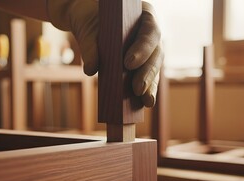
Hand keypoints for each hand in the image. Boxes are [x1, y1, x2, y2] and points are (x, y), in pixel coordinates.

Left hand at [48, 0, 162, 106]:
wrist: (88, 18)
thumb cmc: (90, 17)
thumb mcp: (87, 27)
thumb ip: (90, 46)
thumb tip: (91, 70)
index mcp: (144, 15)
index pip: (150, 31)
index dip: (142, 48)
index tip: (128, 63)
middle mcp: (150, 32)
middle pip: (156, 53)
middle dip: (148, 73)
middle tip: (137, 89)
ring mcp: (149, 49)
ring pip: (154, 67)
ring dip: (150, 85)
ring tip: (146, 101)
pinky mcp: (143, 63)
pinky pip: (148, 76)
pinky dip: (146, 89)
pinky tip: (143, 103)